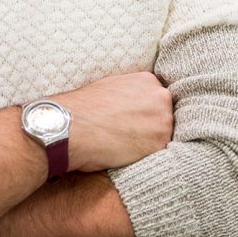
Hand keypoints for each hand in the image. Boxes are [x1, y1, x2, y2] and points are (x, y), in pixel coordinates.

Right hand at [54, 71, 172, 171]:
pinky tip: (126, 153)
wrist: (73, 126)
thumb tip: (134, 103)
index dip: (145, 112)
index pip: (157, 98)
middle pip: (164, 115)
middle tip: (128, 134)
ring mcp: (163, 121)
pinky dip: (145, 156)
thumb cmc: (84, 108)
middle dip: (150, 126)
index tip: (133, 120)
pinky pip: (158, 153)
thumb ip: (130, 92)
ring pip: (163, 135)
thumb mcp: (110, 86)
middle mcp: (161, 97)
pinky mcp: (159, 145)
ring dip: (149, 141)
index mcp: (148, 80)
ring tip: (125, 144)